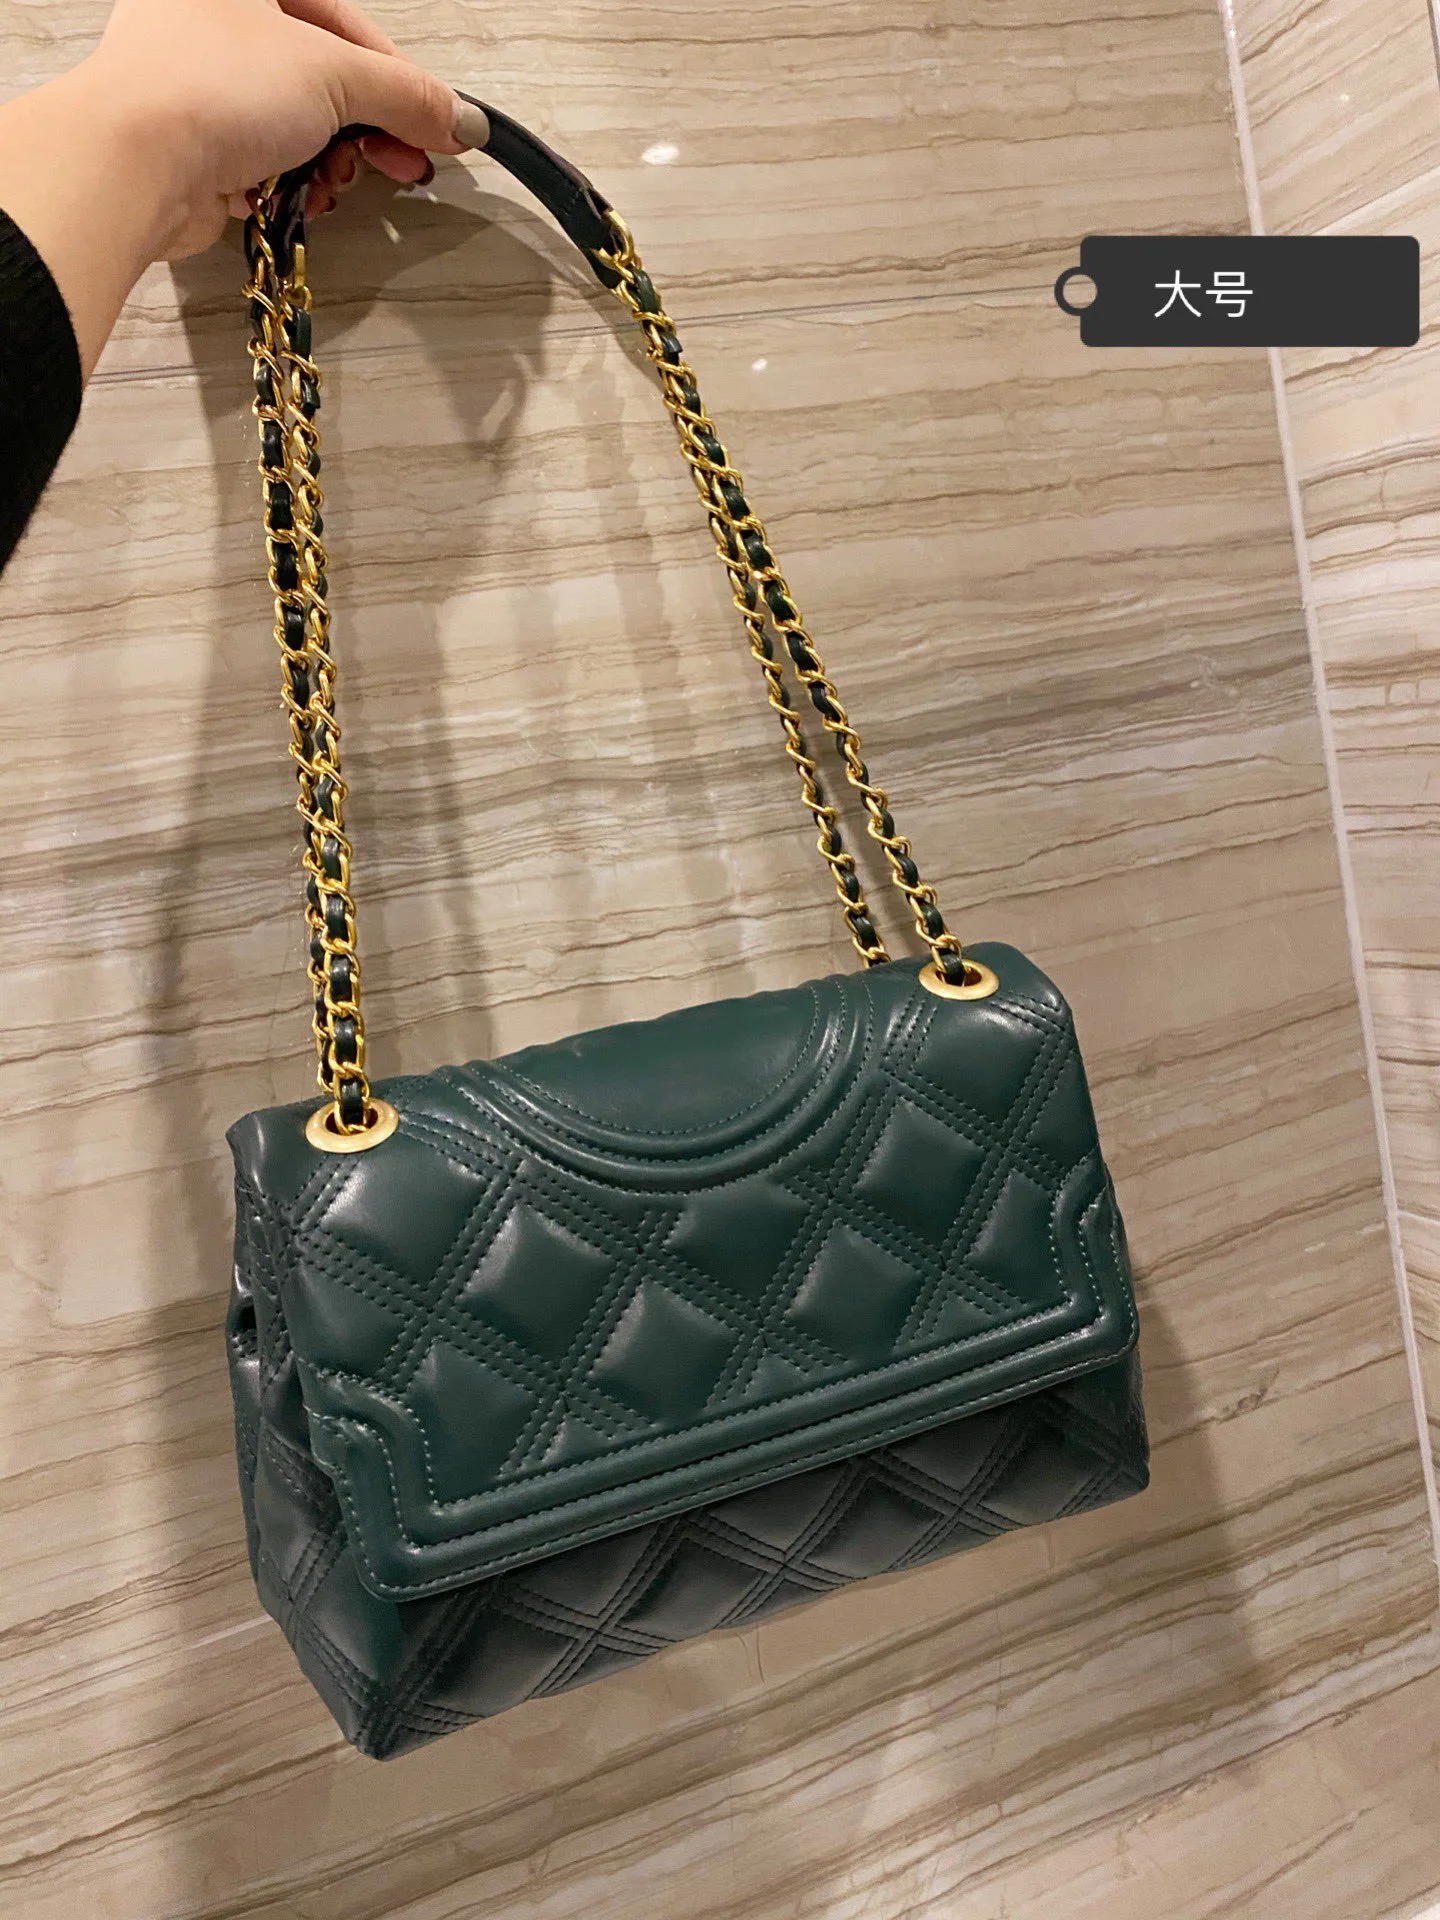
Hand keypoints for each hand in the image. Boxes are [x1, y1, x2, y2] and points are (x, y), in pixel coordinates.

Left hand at [0, 0, 469, 372]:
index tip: (435, 124)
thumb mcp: (334, 76)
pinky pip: (257, 158)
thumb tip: (459, 119)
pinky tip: (300, 199)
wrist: (134, 162)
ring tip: (337, 184)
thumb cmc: (210, 85)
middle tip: (402, 164)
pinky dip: (287, 182)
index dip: (397, 79)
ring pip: (290, 122)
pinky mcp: (186, 141)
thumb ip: (405, 95)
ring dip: (328, 162)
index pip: (343, 22)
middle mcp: (211, 19)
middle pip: (318, 76)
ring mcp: (195, 81)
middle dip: (365, 129)